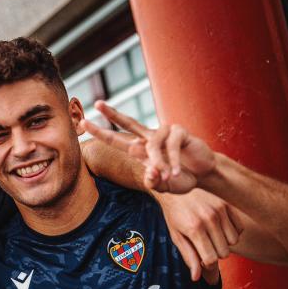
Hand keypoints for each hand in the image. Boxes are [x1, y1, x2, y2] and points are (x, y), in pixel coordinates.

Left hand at [82, 101, 215, 192]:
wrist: (204, 173)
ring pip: (153, 145)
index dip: (100, 132)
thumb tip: (150, 173)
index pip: (116, 139)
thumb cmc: (180, 177)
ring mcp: (164, 132)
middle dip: (112, 113)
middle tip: (98, 103)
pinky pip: (172, 146)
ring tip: (168, 177)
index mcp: (139, 149)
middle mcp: (148, 138)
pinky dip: (174, 162)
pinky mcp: (180, 132)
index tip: (83, 122)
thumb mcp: (164, 185)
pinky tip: (178, 172)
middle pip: (128, 122)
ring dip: (159, 163)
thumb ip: (154, 182)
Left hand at [156, 189, 243, 282]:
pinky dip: (231, 232)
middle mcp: (209, 219)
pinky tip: (219, 227)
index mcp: (194, 229)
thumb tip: (197, 277)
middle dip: (214, 252)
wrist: (176, 186)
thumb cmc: (174, 214)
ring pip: (233, 242)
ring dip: (224, 242)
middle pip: (224, 252)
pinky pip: (239, 229)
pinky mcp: (228, 204)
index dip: (206, 262)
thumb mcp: (176, 236)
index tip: (200, 256)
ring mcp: (220, 210)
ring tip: (211, 234)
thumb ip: (188, 256)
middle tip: (204, 244)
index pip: (211, 259)